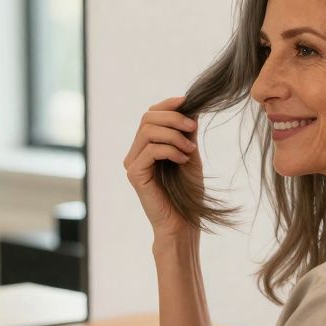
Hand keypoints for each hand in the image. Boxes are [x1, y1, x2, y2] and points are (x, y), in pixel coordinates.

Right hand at [122, 96, 201, 238]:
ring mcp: (133, 163)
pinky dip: (171, 149)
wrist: (184, 223)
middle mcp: (135, 153)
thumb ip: (187, 134)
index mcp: (146, 147)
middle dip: (173, 118)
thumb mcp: (190, 155)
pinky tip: (183, 160)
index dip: (168, 105)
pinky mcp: (135, 174)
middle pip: (148, 118)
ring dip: (174, 135)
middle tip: (193, 129)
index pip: (151, 115)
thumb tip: (191, 108)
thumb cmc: (188, 193)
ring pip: (148, 131)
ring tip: (190, 149)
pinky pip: (151, 149)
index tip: (188, 102)